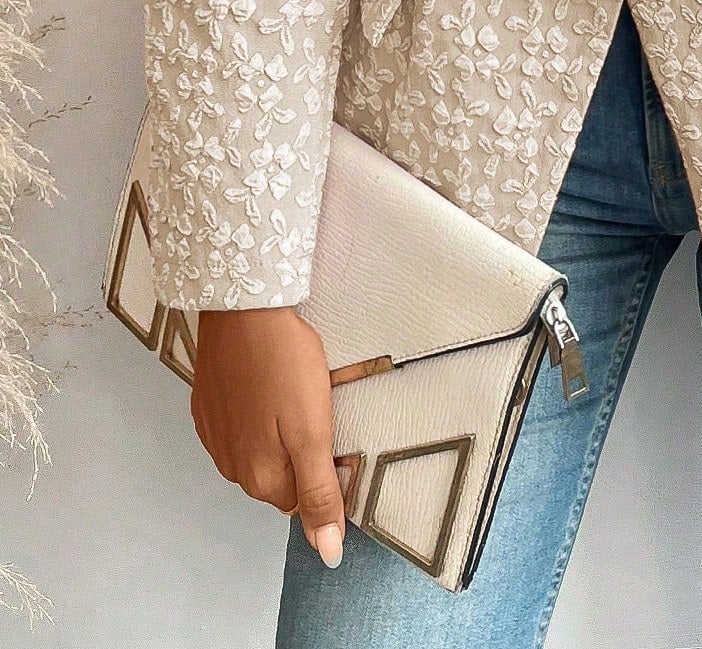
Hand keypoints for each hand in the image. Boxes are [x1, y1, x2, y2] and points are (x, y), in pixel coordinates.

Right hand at [192, 306, 344, 569]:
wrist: (241, 309)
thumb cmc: (285, 364)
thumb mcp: (313, 430)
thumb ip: (319, 492)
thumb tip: (328, 553)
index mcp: (260, 478)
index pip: (305, 499)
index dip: (326, 468)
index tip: (333, 430)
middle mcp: (231, 468)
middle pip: (283, 477)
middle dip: (303, 452)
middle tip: (315, 406)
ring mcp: (214, 438)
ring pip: (261, 453)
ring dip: (279, 433)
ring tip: (291, 391)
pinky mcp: (206, 409)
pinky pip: (240, 428)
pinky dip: (257, 415)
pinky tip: (266, 385)